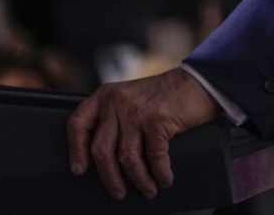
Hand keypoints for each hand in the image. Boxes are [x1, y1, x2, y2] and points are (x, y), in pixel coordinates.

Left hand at [66, 66, 221, 199]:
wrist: (197, 82)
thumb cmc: (165, 94)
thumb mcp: (130, 97)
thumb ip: (114, 116)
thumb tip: (104, 157)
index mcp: (105, 95)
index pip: (78, 124)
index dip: (76, 151)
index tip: (79, 170)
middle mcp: (116, 102)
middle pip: (101, 149)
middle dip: (109, 177)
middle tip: (117, 192)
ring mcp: (136, 112)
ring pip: (127, 158)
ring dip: (138, 180)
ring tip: (147, 190)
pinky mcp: (157, 120)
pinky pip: (153, 157)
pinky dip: (159, 173)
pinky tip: (164, 179)